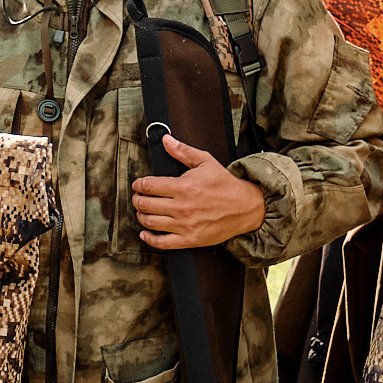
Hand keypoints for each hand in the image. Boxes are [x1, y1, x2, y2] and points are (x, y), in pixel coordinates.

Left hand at [132, 134, 266, 250]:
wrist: (245, 208)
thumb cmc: (224, 184)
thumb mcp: (205, 162)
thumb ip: (183, 151)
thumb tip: (165, 139)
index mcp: (183, 187)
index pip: (149, 186)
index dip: (138, 185)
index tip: (138, 185)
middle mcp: (182, 207)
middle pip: (145, 204)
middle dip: (137, 200)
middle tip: (138, 197)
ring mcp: (185, 225)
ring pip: (150, 222)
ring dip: (141, 216)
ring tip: (143, 211)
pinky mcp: (190, 240)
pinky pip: (162, 243)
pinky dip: (149, 238)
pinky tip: (146, 233)